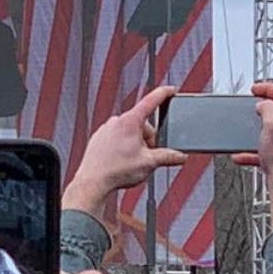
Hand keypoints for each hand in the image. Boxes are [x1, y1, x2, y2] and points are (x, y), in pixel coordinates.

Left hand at [63, 86, 186, 218]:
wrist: (92, 182)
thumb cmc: (116, 171)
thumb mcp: (149, 163)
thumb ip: (168, 157)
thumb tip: (180, 156)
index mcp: (130, 121)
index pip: (151, 101)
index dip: (163, 94)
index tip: (170, 90)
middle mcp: (116, 121)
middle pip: (142, 124)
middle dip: (148, 139)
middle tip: (147, 157)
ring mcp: (105, 129)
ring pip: (129, 132)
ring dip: (135, 144)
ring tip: (132, 162)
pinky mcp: (98, 139)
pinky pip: (116, 138)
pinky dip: (122, 147)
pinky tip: (121, 162)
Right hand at [234, 83, 272, 229]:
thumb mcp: (271, 125)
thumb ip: (267, 109)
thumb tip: (264, 104)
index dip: (267, 88)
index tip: (255, 89)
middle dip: (262, 108)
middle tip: (252, 105)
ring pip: (270, 130)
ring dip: (255, 129)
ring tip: (246, 131)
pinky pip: (265, 148)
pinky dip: (252, 150)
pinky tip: (241, 156)